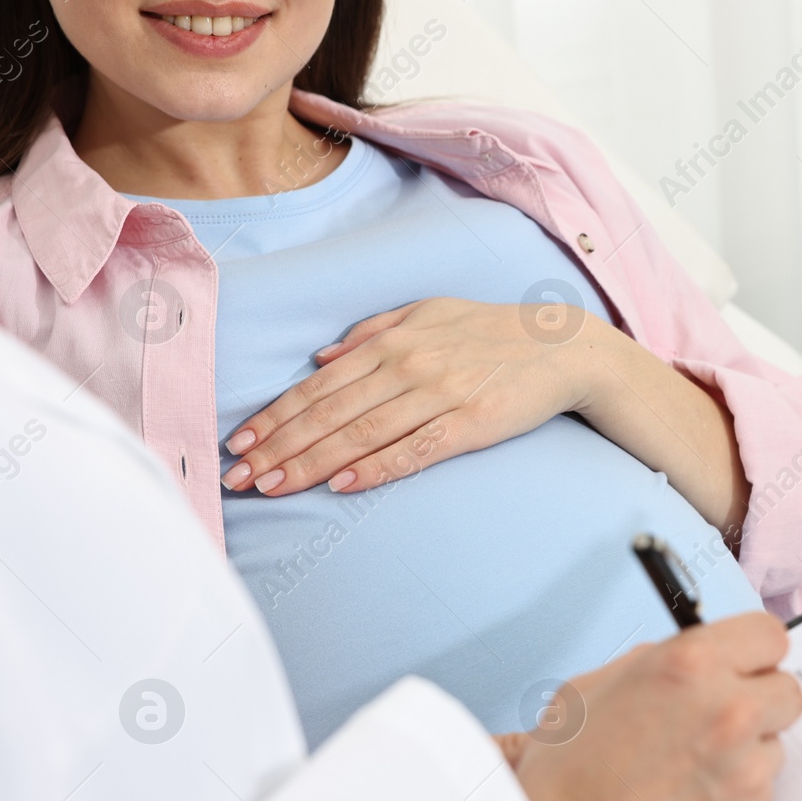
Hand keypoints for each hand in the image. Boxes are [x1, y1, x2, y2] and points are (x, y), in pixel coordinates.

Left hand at [220, 297, 610, 495]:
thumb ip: (374, 334)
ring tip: (273, 487)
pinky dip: (376, 468)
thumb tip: (322, 359)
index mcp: (393, 343)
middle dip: (278, 447)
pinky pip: (414, 451)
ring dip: (311, 462)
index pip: (319, 387)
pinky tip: (343, 484)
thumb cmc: (493, 332)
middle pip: (329, 414)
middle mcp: (408, 366)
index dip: (275, 416)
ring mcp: (439, 396)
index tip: (240, 444)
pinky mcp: (470, 425)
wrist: (563, 347)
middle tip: (238, 478)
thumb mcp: (430, 313)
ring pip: (361, 434)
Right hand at [514, 613, 801, 800]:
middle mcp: (730, 713)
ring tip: (686, 779)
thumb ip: (654, 664)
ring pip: (774, 750)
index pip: (768, 636)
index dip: (752, 654)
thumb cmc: (561, 786)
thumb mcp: (588, 691)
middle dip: (758, 705)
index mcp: (690, 666)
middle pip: (787, 693)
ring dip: (745, 758)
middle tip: (716, 726)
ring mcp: (747, 772)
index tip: (743, 668)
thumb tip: (692, 662)